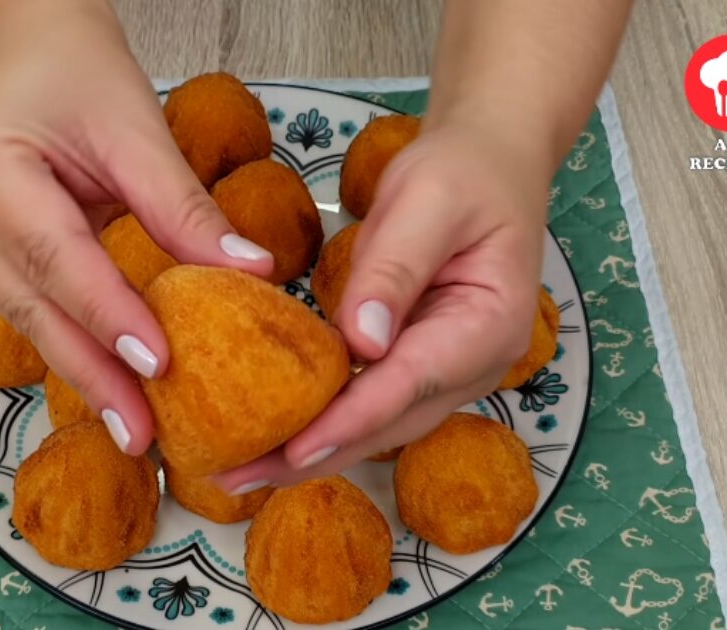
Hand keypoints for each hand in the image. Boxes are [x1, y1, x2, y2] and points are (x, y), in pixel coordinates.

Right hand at [0, 0, 271, 455]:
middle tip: (142, 435)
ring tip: (133, 426)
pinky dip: (74, 339)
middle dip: (93, 373)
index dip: (108, 314)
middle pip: (34, 306)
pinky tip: (110, 381)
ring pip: (29, 316)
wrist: (28, 39)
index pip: (56, 257)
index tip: (158, 365)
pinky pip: (31, 302)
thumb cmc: (77, 66)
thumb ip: (183, 205)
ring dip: (84, 369)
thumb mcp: (136, 125)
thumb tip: (250, 271)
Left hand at [215, 126, 548, 489]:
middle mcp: (475, 364)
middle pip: (389, 423)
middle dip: (314, 455)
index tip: (291, 451)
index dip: (347, 422)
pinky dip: (325, 421)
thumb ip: (394, 268)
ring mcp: (450, 370)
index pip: (407, 384)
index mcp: (488, 326)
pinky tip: (276, 433)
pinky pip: (371, 402)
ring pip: (378, 425)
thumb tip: (360, 342)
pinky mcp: (421, 363)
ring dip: (312, 450)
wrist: (489, 164)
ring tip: (241, 470)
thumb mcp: (427, 201)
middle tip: (237, 477)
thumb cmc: (462, 172)